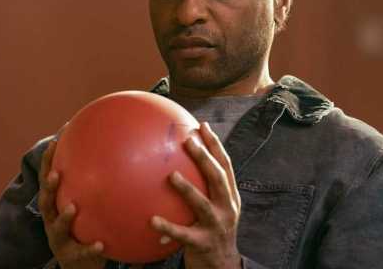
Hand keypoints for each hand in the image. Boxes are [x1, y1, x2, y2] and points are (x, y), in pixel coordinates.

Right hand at [38, 139, 105, 268]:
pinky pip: (81, 251)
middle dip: (48, 187)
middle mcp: (52, 220)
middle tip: (55, 174)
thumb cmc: (84, 228)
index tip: (55, 142)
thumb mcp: (85, 206)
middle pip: (45, 202)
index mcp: (55, 206)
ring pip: (57, 227)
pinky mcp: (71, 256)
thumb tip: (114, 155)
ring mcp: (59, 239)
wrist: (79, 264)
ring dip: (64, 217)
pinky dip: (89, 248)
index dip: (47, 162)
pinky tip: (100, 244)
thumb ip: (93, 186)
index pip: (48, 180)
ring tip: (72, 208)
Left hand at [150, 122, 241, 268]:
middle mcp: (227, 208)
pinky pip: (182, 234)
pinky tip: (152, 220)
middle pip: (218, 178)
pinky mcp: (203, 243)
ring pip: (202, 204)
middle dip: (205, 158)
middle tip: (189, 141)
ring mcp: (217, 226)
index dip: (216, 145)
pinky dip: (168, 227)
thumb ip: (204, 188)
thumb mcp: (215, 208)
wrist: (222, 265)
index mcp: (230, 196)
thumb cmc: (211, 230)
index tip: (202, 126)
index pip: (225, 165)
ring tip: (171, 175)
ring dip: (188, 188)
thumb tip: (175, 162)